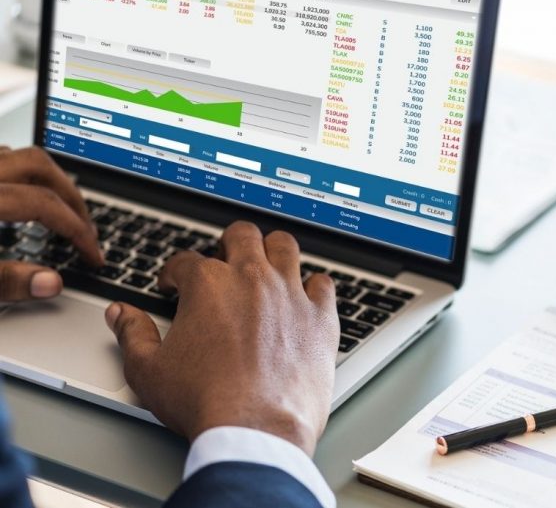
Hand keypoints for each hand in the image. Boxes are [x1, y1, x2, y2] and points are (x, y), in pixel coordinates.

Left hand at [0, 146, 102, 300]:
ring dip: (45, 180)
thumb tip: (50, 282)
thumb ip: (5, 281)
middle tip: (85, 227)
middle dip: (71, 196)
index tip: (92, 256)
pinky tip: (17, 196)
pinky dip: (17, 176)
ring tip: (59, 208)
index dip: (76, 232)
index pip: (45, 206)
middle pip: (38, 166)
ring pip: (16, 156)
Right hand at [105, 222, 339, 455]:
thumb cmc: (204, 401)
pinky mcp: (320, 317)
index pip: (186, 261)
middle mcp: (252, 278)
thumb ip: (132, 334)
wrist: (255, 429)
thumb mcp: (149, 370)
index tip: (174, 286)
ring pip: (285, 246)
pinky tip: (305, 297)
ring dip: (272, 251)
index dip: (174, 273)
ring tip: (266, 265)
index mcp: (208, 285)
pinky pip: (324, 284)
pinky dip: (314, 287)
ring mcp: (290, 294)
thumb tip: (121, 314)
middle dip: (228, 244)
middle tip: (225, 262)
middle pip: (242, 236)